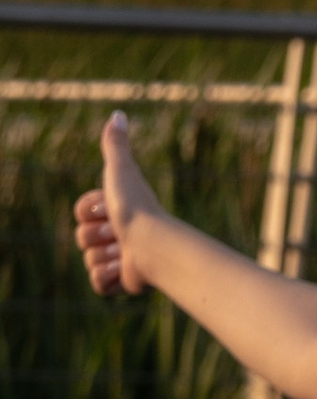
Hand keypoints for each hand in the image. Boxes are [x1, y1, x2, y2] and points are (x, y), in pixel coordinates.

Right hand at [73, 112, 169, 298]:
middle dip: (98, 236)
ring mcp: (119, 260)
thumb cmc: (137, 206)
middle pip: (81, 238)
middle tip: (118, 233)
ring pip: (89, 261)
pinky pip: (98, 283)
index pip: (80, 214)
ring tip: (127, 252)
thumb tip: (118, 114)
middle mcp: (117, 234)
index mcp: (115, 210)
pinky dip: (109, 278)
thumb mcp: (122, 171)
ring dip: (105, 256)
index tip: (109, 209)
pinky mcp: (122, 284)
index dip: (89, 213)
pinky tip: (126, 270)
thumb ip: (116, 145)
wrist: (153, 244)